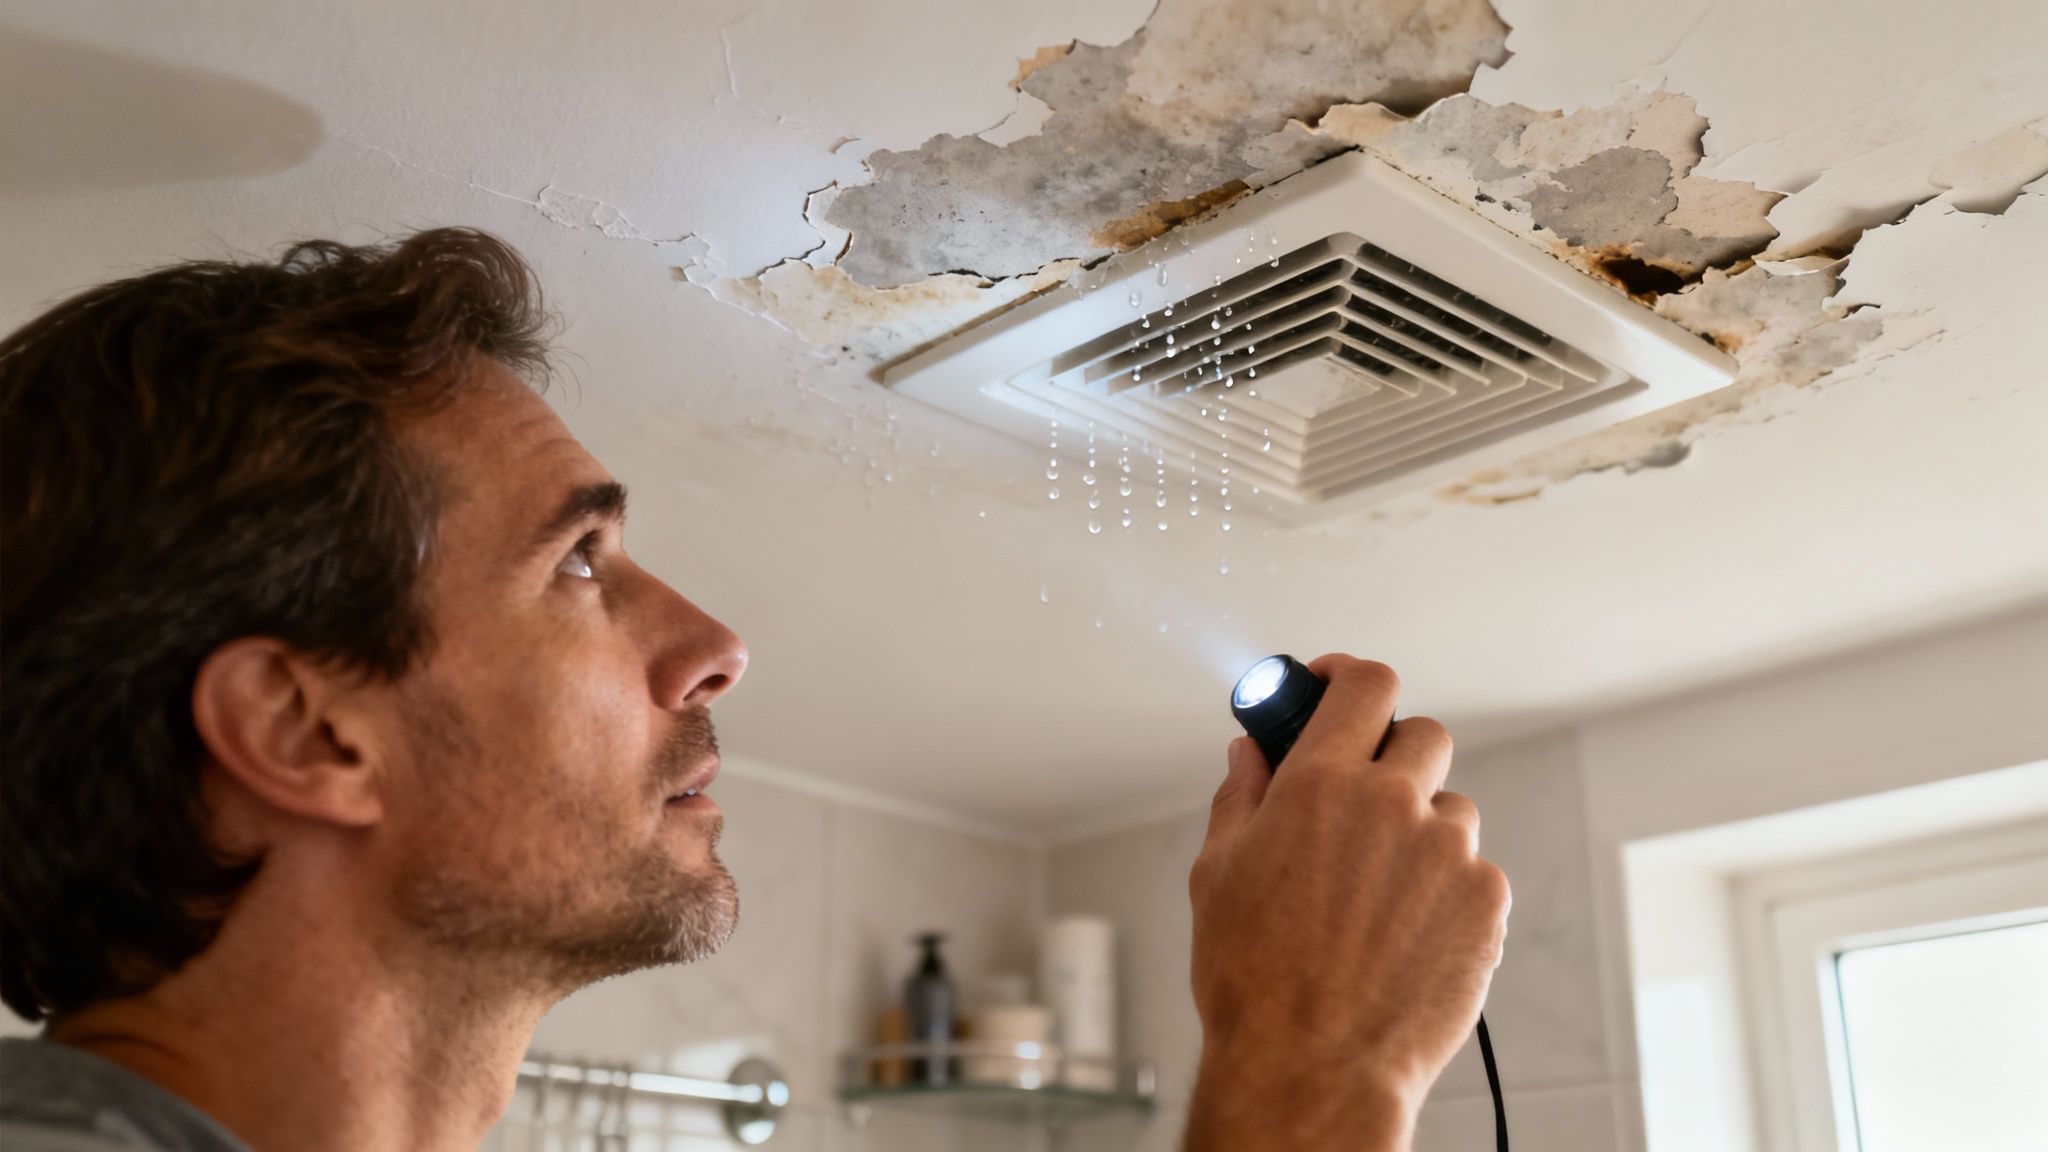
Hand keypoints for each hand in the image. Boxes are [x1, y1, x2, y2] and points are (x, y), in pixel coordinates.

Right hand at [1183, 656, 1509, 1151]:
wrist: (1311, 1067)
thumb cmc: (1254, 981)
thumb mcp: (1217, 872)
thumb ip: (1241, 795)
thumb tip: (1249, 753)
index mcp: (1321, 784)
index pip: (1365, 683)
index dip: (1351, 675)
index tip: (1340, 685)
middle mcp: (1394, 806)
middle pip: (1421, 735)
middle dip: (1391, 759)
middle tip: (1360, 805)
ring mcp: (1449, 855)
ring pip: (1449, 810)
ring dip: (1419, 832)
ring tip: (1375, 897)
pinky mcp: (1486, 905)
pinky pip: (1473, 873)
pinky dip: (1444, 892)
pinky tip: (1402, 935)